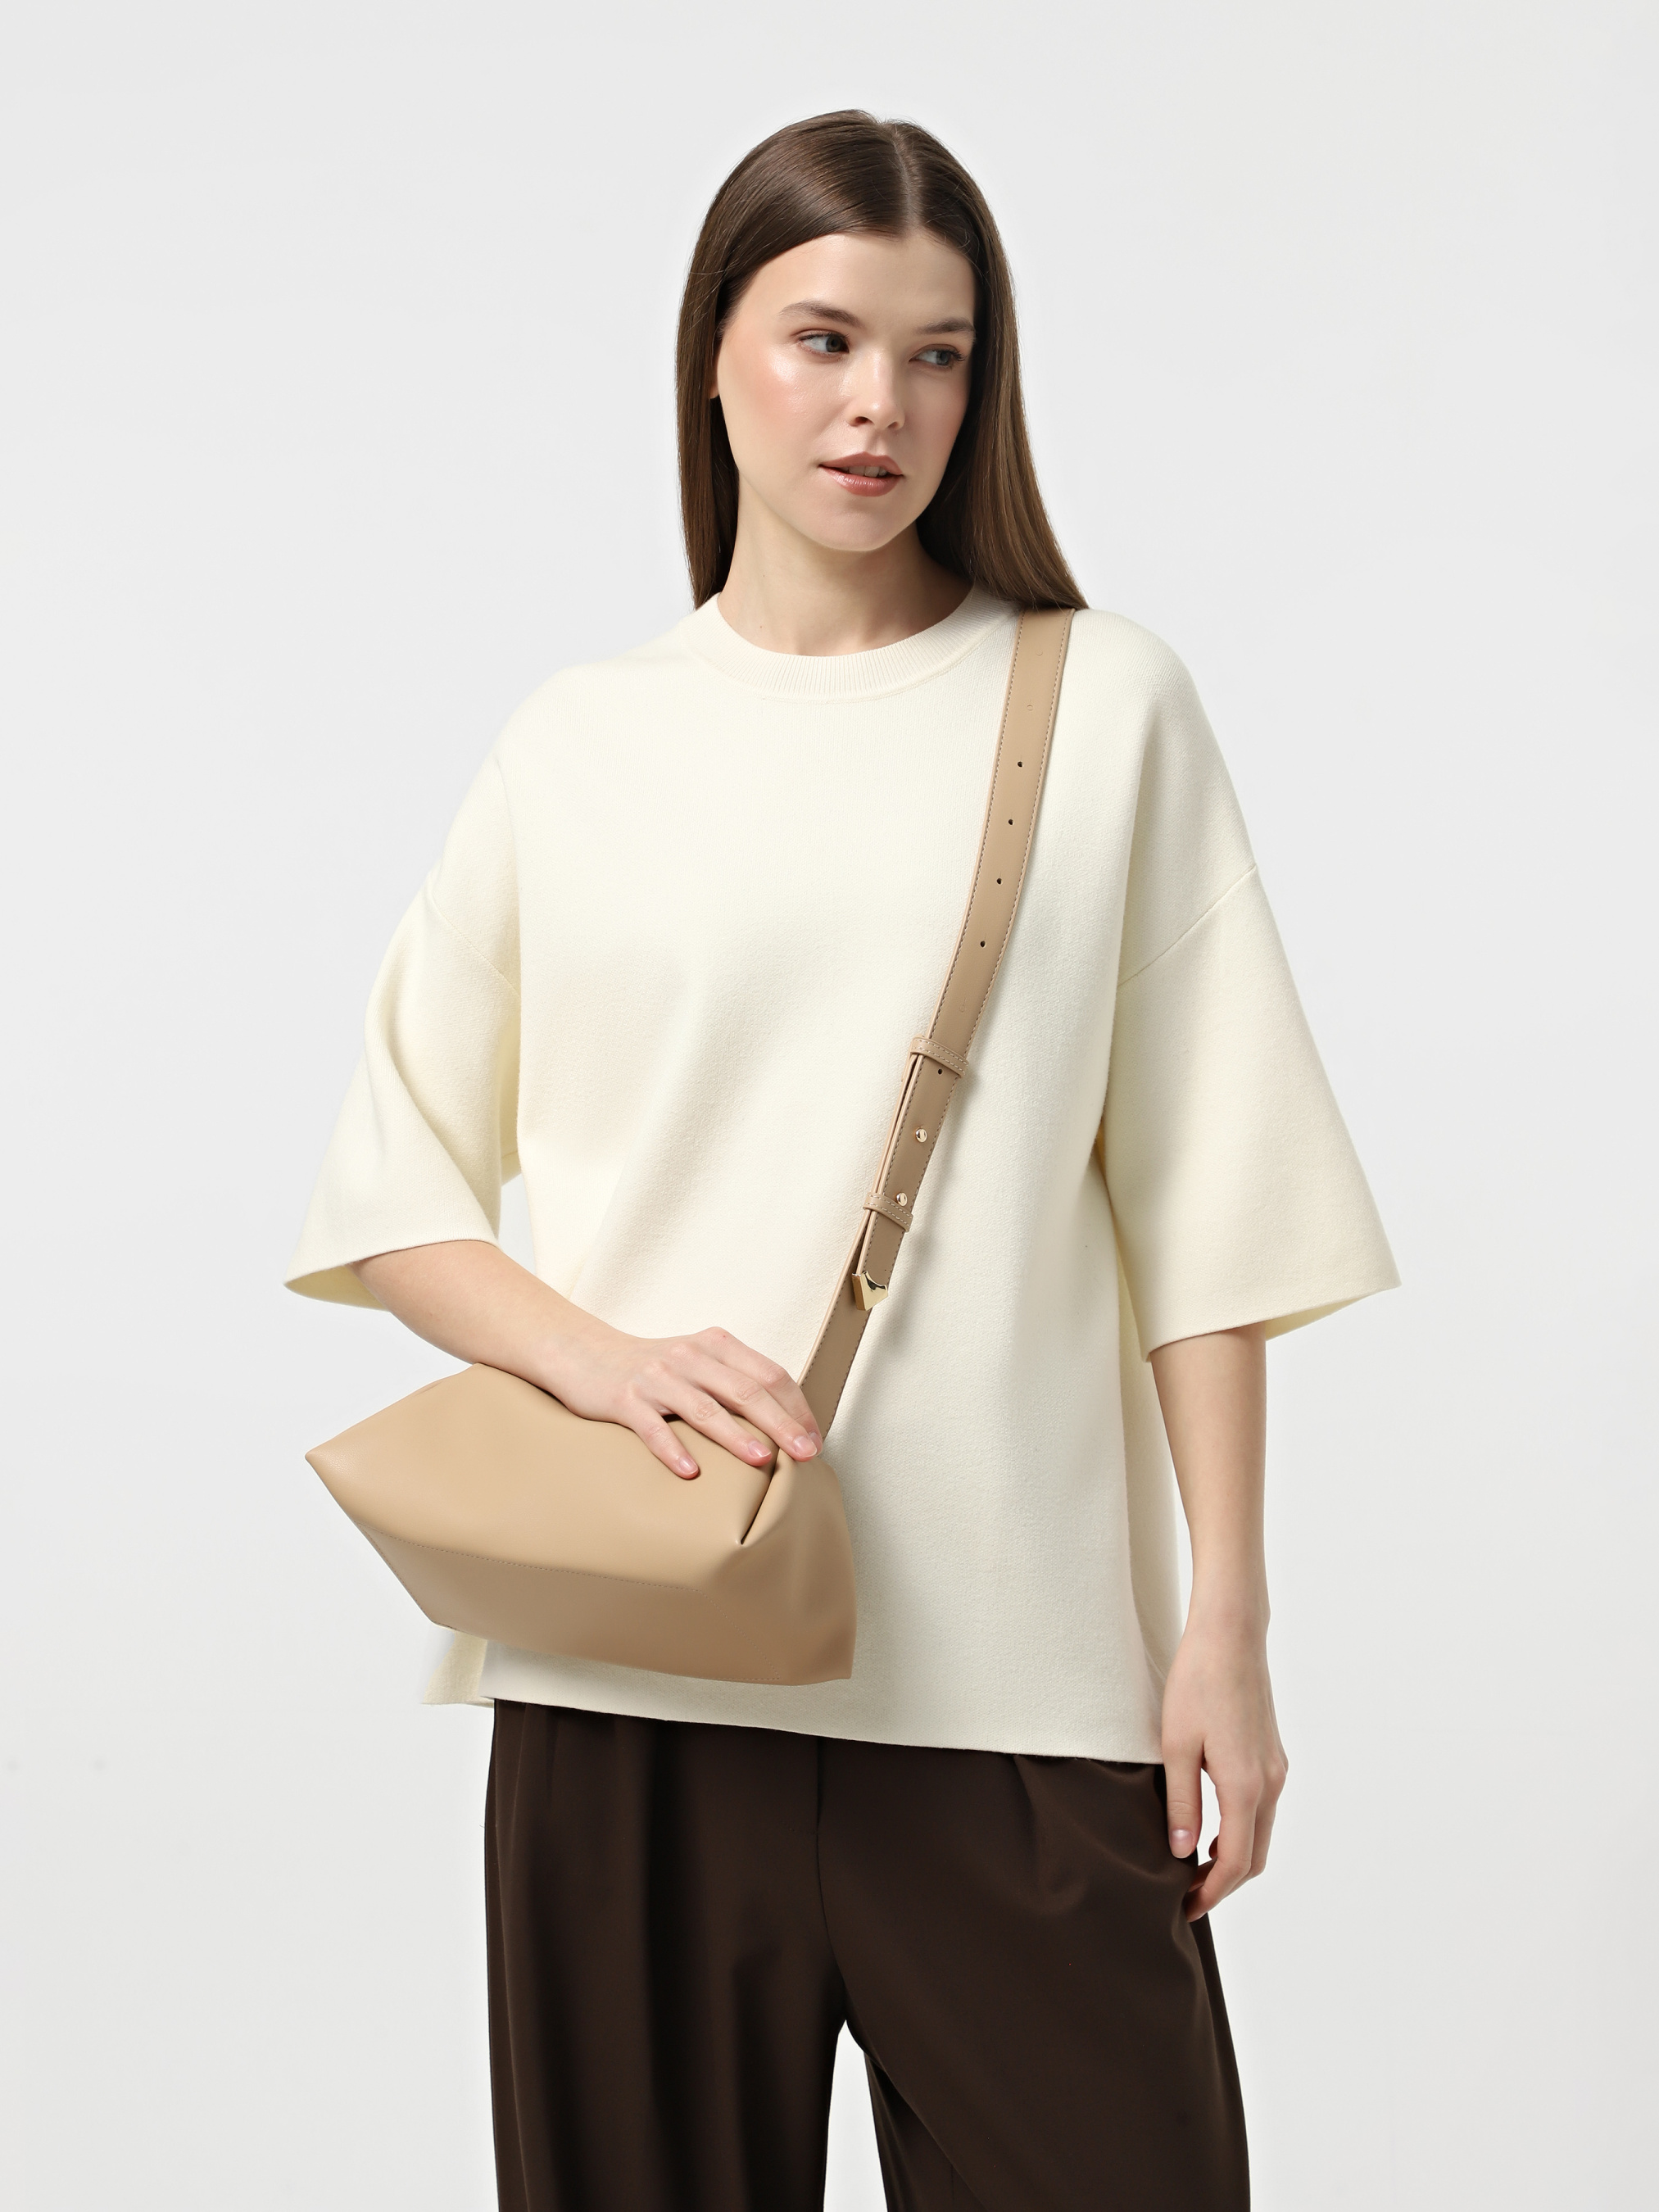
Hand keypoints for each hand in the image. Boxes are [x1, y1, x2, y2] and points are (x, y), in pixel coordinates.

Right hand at [545, 1315, 822, 1481]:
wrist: (586, 1355)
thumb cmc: (655, 1368)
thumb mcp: (700, 1363)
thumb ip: (736, 1383)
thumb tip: (786, 1425)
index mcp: (716, 1346)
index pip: (769, 1374)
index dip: (796, 1408)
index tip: (814, 1440)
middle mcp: (690, 1358)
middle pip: (746, 1391)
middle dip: (781, 1423)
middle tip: (806, 1453)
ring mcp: (657, 1378)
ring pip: (704, 1408)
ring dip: (735, 1435)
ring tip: (762, 1459)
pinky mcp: (626, 1399)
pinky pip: (652, 1427)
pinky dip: (672, 1448)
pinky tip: (690, 1471)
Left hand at [1160, 1610, 1287, 1920]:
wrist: (1230, 1636)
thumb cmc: (1198, 1684)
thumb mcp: (1176, 1745)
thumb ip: (1182, 1803)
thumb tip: (1182, 1852)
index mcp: (1246, 1786)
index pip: (1235, 1862)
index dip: (1210, 1892)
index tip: (1183, 1908)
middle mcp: (1270, 1783)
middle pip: (1254, 1856)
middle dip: (1222, 1883)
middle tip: (1185, 1896)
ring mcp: (1276, 1768)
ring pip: (1260, 1833)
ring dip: (1232, 1857)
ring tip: (1192, 1867)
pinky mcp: (1272, 1755)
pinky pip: (1262, 1809)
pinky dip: (1240, 1831)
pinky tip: (1211, 1829)